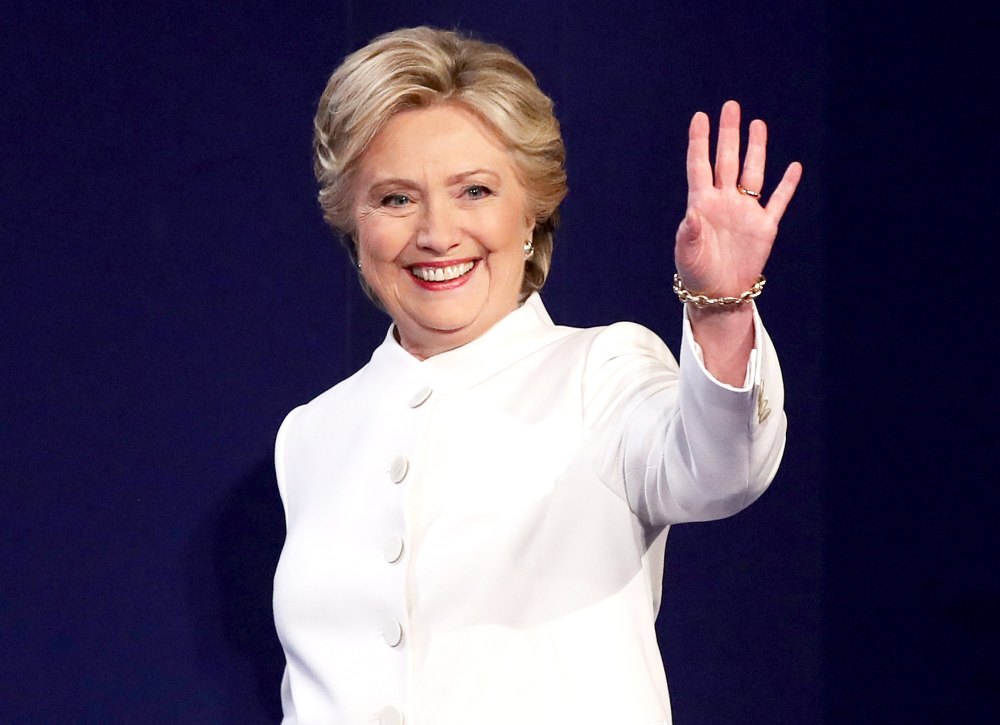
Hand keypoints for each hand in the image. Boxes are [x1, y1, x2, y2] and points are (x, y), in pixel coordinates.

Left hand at [674, 100, 801, 298]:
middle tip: (731, 106)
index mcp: (702, 205)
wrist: (720, 295)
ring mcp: (745, 211)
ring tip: (757, 124)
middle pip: (727, 160)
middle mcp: (724, 202)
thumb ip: (689, 235)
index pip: (700, 166)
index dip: (700, 142)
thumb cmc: (697, 275)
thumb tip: (691, 215)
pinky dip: (787, 185)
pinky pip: (778, 201)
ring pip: (752, 173)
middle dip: (729, 134)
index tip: (700, 118)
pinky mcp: (765, 226)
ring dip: (755, 149)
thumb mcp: (687, 256)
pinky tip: (793, 166)